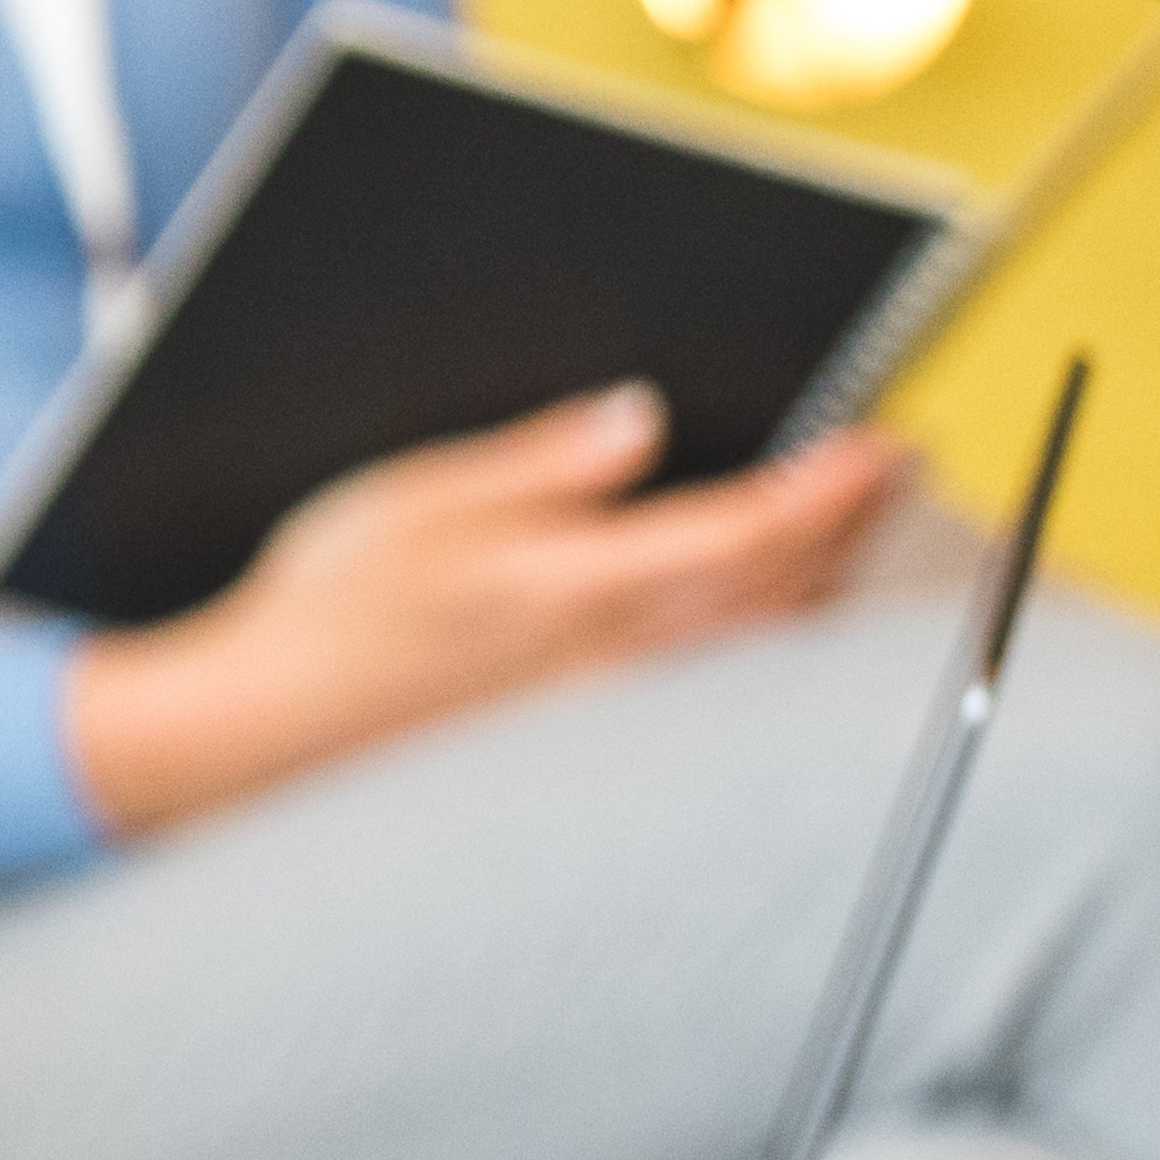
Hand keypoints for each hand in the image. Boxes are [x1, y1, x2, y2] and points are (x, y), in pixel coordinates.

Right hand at [66, 384, 896, 832]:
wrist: (264, 735)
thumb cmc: (321, 614)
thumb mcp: (413, 500)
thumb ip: (538, 464)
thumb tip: (639, 420)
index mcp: (571, 585)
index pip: (746, 530)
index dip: (832, 487)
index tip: (888, 443)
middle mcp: (609, 658)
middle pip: (776, 592)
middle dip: (847, 526)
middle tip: (895, 468)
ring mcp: (605, 709)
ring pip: (753, 646)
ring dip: (817, 583)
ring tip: (842, 526)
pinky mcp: (585, 739)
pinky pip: (711, 683)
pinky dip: (760, 635)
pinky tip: (761, 612)